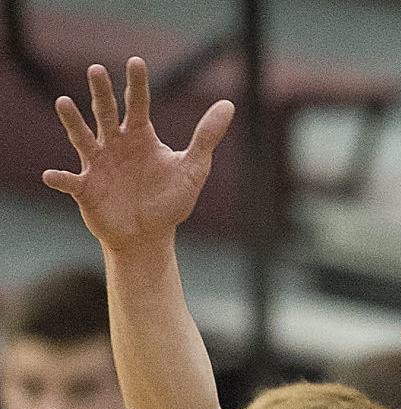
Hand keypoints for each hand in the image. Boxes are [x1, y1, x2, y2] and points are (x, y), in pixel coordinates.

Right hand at [42, 58, 233, 250]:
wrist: (150, 234)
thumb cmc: (170, 199)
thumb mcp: (194, 168)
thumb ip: (206, 137)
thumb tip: (228, 104)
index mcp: (140, 136)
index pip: (138, 103)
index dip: (137, 84)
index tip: (136, 61)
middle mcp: (115, 144)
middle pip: (106, 112)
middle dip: (102, 92)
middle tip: (96, 69)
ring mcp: (97, 164)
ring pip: (82, 138)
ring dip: (73, 122)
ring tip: (63, 103)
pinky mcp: (85, 189)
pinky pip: (70, 181)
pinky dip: (61, 179)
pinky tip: (52, 176)